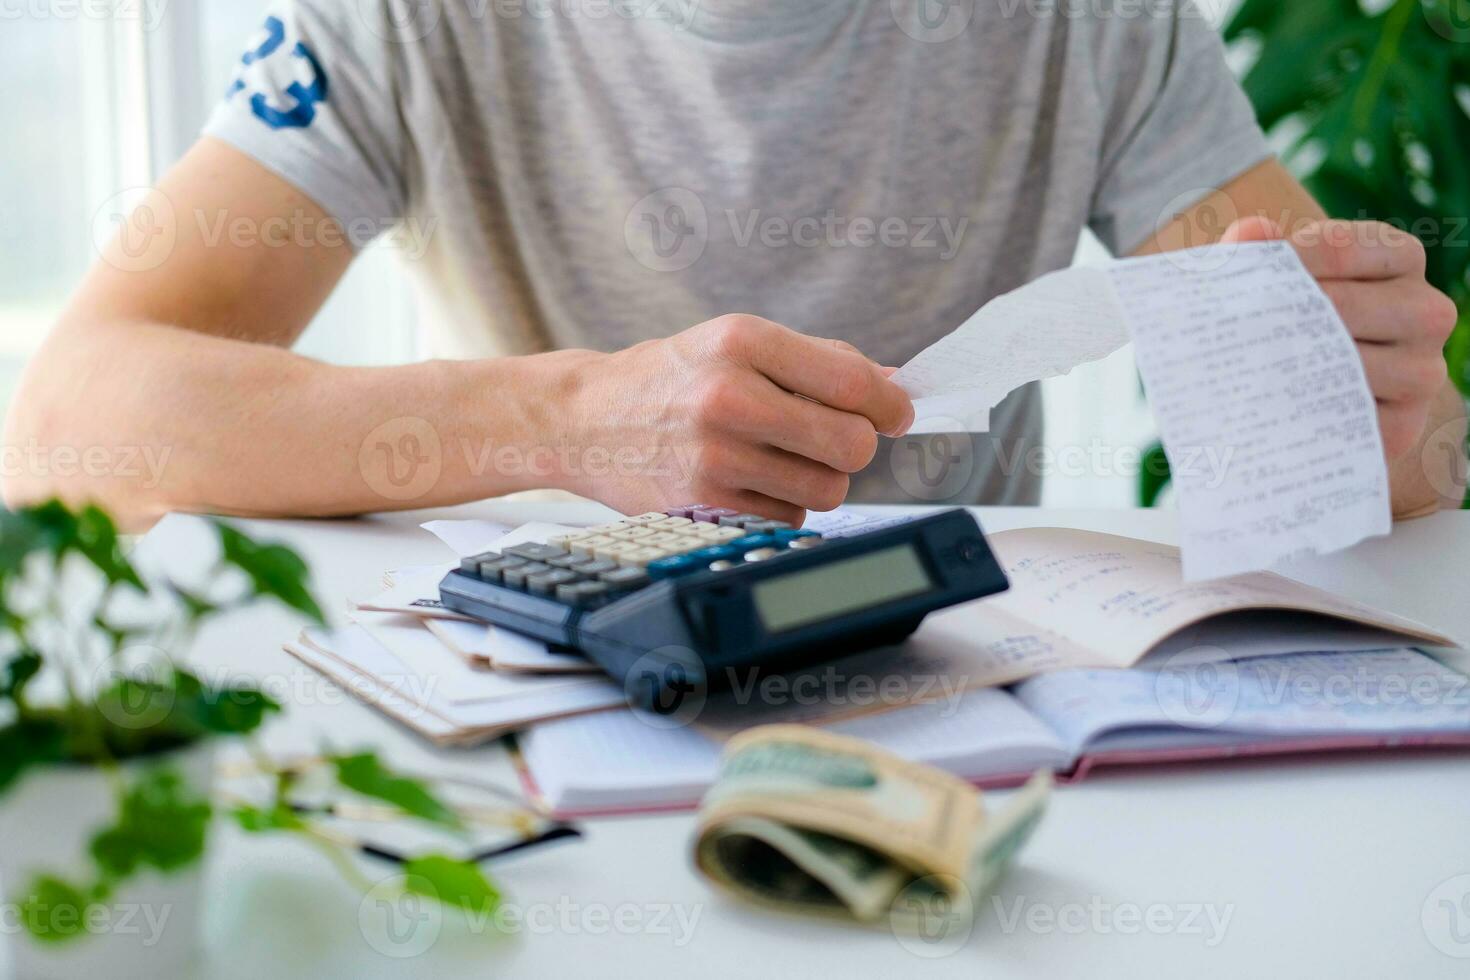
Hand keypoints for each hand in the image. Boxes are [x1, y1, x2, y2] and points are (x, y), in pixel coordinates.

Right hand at [555, 314, 914, 524]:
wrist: (583, 419)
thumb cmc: (672, 378)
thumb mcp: (735, 343)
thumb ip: (817, 360)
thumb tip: (895, 385)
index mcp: (742, 340)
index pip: (853, 384)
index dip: (890, 406)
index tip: (895, 415)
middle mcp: (728, 395)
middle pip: (850, 445)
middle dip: (855, 446)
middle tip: (834, 438)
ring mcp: (715, 455)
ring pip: (827, 489)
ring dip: (819, 478)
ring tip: (781, 457)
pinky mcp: (705, 504)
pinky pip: (789, 517)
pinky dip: (782, 504)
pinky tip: (748, 481)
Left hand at [1222, 217, 1457, 459]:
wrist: (1305, 392)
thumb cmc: (1288, 320)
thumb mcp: (1271, 281)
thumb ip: (1256, 253)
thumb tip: (1250, 232)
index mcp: (1400, 257)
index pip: (1337, 248)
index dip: (1278, 264)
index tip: (1234, 280)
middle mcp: (1426, 310)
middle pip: (1341, 305)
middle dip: (1276, 316)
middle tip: (1225, 329)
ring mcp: (1422, 369)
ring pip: (1348, 363)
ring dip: (1285, 366)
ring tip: (1236, 367)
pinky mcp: (1404, 423)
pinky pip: (1348, 418)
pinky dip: (1303, 412)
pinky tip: (1265, 407)